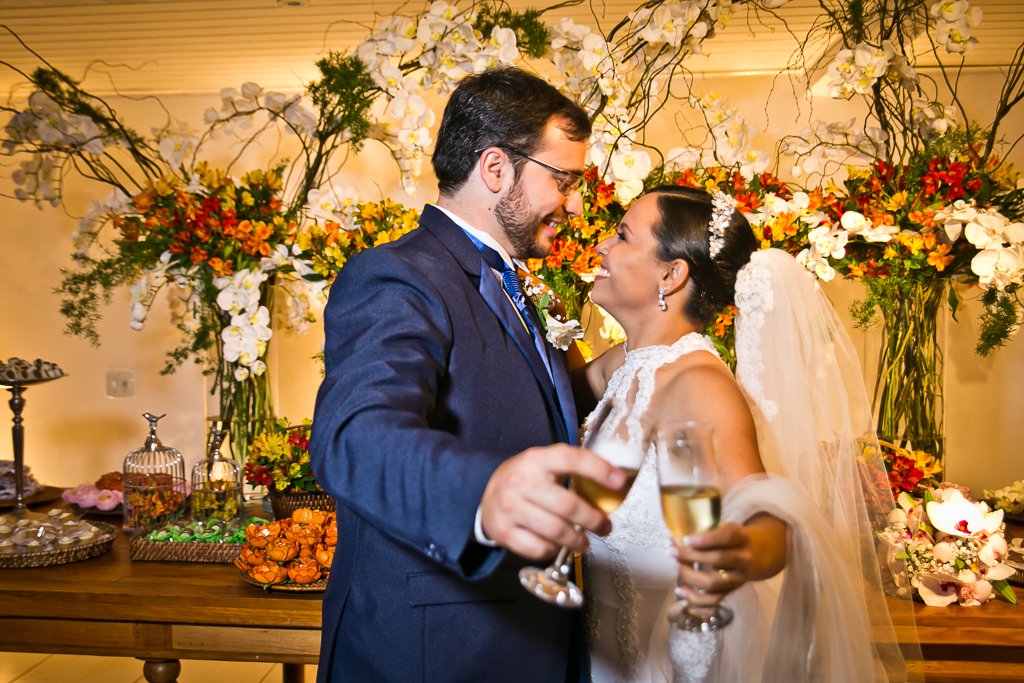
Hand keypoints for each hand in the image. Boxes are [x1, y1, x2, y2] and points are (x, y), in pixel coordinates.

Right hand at [479, 444, 624, 559]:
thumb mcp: (544, 463)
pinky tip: (557, 544)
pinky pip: (539, 549)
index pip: (571, 459)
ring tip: (583, 541)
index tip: (618, 481)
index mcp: (536, 460)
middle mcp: (521, 482)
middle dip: (594, 520)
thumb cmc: (524, 479)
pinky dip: (554, 550)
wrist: (486, 493)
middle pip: (568, 506)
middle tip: (604, 526)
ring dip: (577, 540)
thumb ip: (573, 469)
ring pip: (556, 531)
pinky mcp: (503, 532)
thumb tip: (614, 482)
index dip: (598, 469)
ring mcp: (509, 508)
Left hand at [668, 522, 753, 609]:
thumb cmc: (727, 540)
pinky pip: (713, 600)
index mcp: (741, 537)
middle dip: (691, 556)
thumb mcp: (721, 528)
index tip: (686, 539)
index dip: (706, 538)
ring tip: (677, 566)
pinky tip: (680, 590)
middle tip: (673, 552)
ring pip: (714, 582)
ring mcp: (737, 578)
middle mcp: (742, 558)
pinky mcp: (730, 591)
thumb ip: (701, 531)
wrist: (752, 556)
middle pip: (718, 558)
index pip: (728, 536)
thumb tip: (674, 539)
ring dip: (690, 575)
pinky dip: (695, 598)